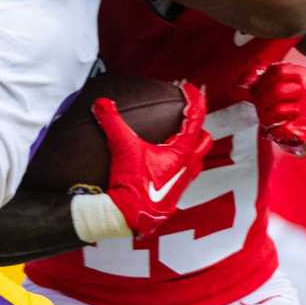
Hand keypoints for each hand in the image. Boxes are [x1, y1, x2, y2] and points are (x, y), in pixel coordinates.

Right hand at [95, 82, 211, 235]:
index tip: (190, 88)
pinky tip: (163, 164)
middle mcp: (188, 167)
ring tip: (177, 138)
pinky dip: (179, 164)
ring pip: (196, 159)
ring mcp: (183, 182)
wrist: (127, 216)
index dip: (195, 99)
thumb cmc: (131, 185)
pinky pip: (184, 174)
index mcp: (181, 152)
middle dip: (198, 126)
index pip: (195, 118)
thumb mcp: (122, 148)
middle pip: (204, 140)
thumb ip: (112, 122)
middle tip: (187, 115)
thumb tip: (101, 104)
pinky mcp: (174, 195)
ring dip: (190, 147)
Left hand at [247, 62, 305, 153]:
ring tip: (263, 116)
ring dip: (265, 115)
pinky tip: (270, 127)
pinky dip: (273, 129)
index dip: (262, 80)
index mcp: (302, 73)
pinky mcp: (305, 125)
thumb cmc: (294, 99)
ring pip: (278, 110)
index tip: (256, 89)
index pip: (278, 70)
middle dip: (261, 99)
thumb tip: (240, 87)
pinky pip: (282, 128)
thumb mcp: (285, 83)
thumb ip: (264, 80)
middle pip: (277, 91)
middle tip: (257, 105)